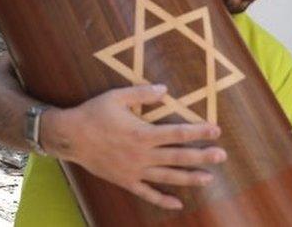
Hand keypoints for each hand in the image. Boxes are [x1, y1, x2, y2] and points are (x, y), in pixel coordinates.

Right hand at [42, 84, 225, 210]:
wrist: (70, 136)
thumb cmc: (93, 113)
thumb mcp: (116, 97)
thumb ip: (142, 94)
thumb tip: (165, 89)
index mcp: (142, 133)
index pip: (177, 133)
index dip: (198, 132)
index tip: (216, 130)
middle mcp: (142, 154)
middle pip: (178, 156)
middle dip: (202, 156)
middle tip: (221, 156)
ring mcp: (134, 170)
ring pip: (168, 176)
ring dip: (189, 177)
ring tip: (208, 178)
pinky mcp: (125, 180)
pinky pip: (147, 193)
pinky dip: (162, 199)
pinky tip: (177, 203)